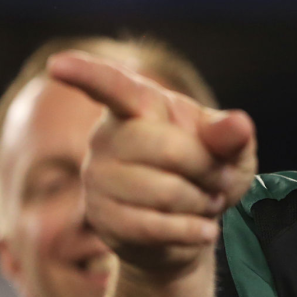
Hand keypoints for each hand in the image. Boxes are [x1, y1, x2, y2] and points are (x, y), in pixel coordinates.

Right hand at [48, 51, 256, 277]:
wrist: (190, 226)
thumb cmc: (208, 174)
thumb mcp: (230, 152)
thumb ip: (231, 136)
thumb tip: (238, 124)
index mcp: (138, 105)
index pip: (113, 86)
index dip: (87, 74)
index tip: (58, 65)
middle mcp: (108, 137)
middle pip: (168, 149)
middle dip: (208, 169)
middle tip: (220, 179)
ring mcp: (98, 177)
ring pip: (163, 192)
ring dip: (200, 202)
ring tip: (205, 202)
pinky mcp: (100, 217)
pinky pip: (152, 227)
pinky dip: (190, 231)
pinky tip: (204, 230)